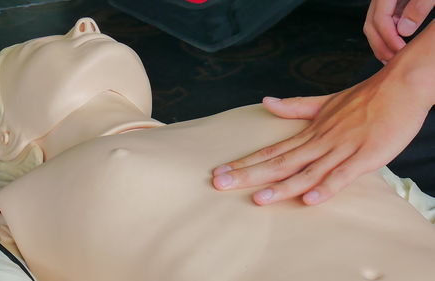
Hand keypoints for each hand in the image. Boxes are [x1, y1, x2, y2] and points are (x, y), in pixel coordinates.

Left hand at [212, 64, 432, 205]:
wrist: (401, 86)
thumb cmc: (365, 98)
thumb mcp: (325, 103)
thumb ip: (295, 107)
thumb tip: (266, 102)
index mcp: (310, 133)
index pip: (271, 150)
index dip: (245, 162)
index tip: (220, 170)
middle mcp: (320, 141)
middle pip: (280, 162)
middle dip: (248, 174)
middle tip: (219, 183)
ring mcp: (342, 149)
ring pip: (307, 171)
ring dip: (282, 186)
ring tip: (257, 199)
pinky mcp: (365, 156)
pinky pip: (343, 175)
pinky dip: (327, 187)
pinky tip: (309, 199)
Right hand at [364, 0, 433, 62]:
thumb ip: (418, 7)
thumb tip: (404, 30)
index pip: (379, 19)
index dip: (389, 38)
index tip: (400, 51)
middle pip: (371, 25)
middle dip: (380, 46)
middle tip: (393, 60)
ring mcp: (385, 2)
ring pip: (374, 26)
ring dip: (381, 44)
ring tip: (393, 57)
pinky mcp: (391, 5)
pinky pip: (382, 23)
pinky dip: (387, 37)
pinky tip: (396, 45)